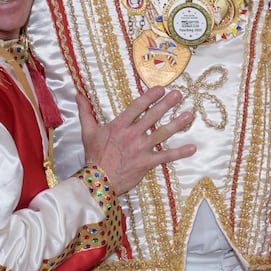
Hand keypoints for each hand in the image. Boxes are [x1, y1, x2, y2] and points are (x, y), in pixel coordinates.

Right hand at [77, 87, 195, 194]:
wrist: (98, 181)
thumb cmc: (93, 156)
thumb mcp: (87, 131)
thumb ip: (85, 111)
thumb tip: (78, 94)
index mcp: (119, 126)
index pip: (136, 107)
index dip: (149, 97)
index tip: (161, 88)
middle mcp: (132, 135)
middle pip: (152, 116)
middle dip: (166, 104)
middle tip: (179, 94)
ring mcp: (141, 149)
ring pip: (162, 133)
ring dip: (177, 124)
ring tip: (189, 114)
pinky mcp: (147, 162)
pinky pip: (166, 157)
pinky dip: (180, 152)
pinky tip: (192, 147)